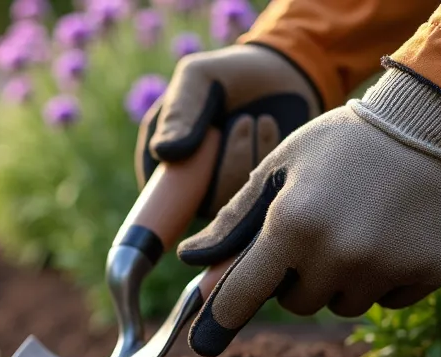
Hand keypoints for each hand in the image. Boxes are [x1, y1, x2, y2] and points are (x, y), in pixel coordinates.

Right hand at [136, 44, 320, 217]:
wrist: (277, 70)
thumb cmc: (228, 72)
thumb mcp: (197, 78)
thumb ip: (179, 111)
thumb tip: (164, 153)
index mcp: (165, 157)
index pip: (162, 193)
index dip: (180, 184)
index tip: (210, 144)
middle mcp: (192, 180)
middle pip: (203, 201)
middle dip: (228, 165)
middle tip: (243, 121)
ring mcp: (225, 187)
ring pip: (234, 197)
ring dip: (248, 157)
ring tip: (254, 119)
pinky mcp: (255, 187)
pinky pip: (259, 190)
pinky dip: (265, 156)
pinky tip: (267, 125)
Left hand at [178, 69, 440, 356]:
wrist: (434, 120)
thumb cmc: (343, 141)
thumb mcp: (280, 166)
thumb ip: (234, 219)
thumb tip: (191, 260)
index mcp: (292, 224)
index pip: (245, 294)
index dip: (223, 319)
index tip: (204, 344)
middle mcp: (337, 253)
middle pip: (297, 302)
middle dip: (298, 276)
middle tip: (320, 229)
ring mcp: (385, 266)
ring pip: (342, 304)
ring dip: (342, 278)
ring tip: (359, 225)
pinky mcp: (428, 272)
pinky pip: (387, 299)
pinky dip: (386, 277)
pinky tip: (395, 232)